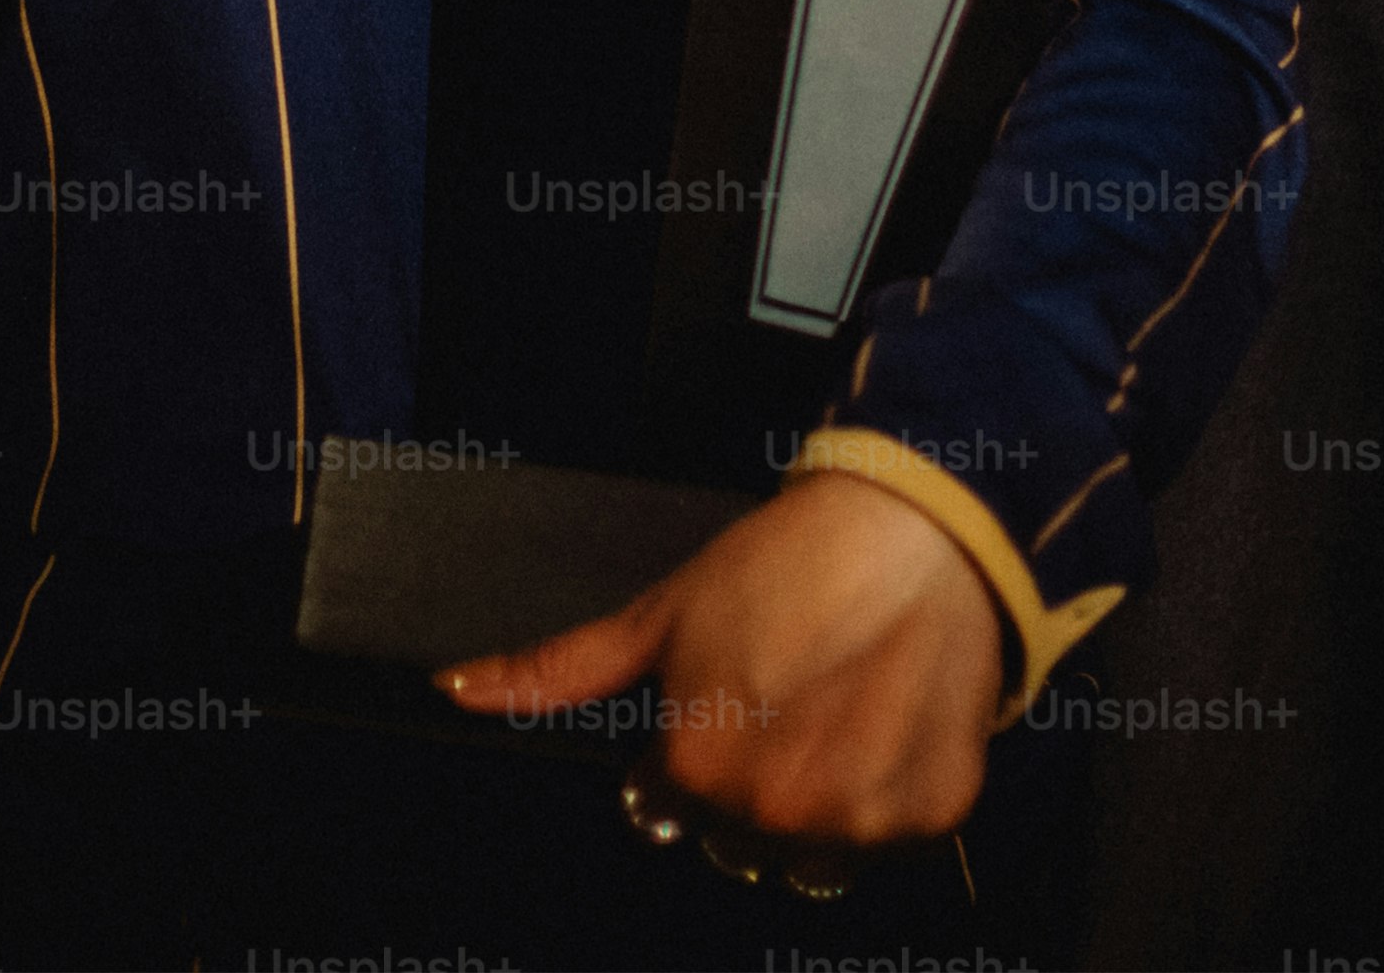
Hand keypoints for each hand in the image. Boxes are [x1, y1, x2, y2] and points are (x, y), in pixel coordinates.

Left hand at [436, 472, 1004, 872]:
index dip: (685, 752)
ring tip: (831, 714)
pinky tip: (881, 723)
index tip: (721, 700)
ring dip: (814, 803)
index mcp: (698, 769)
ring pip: (810, 854)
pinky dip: (886, 794)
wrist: (916, 530)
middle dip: (744, 784)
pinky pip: (888, 840)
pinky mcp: (929, 817)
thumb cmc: (784, 563)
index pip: (665, 811)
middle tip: (778, 699)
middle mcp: (776, 812)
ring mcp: (859, 823)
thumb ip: (556, 670)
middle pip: (734, 840)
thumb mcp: (657, 614)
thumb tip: (454, 686)